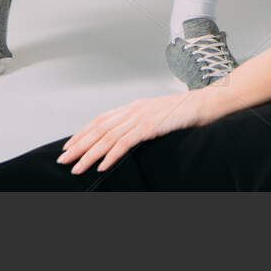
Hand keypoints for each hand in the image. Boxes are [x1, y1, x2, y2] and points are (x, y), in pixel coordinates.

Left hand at [55, 87, 222, 172]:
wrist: (207, 103)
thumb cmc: (185, 112)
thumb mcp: (158, 116)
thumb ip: (141, 123)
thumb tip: (126, 137)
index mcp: (134, 106)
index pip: (101, 119)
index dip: (83, 133)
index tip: (69, 146)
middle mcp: (133, 109)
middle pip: (99, 128)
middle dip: (79, 145)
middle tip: (64, 159)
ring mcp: (141, 116)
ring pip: (108, 137)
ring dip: (90, 154)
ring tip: (77, 167)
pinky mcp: (151, 125)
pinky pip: (126, 142)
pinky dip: (112, 154)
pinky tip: (102, 165)